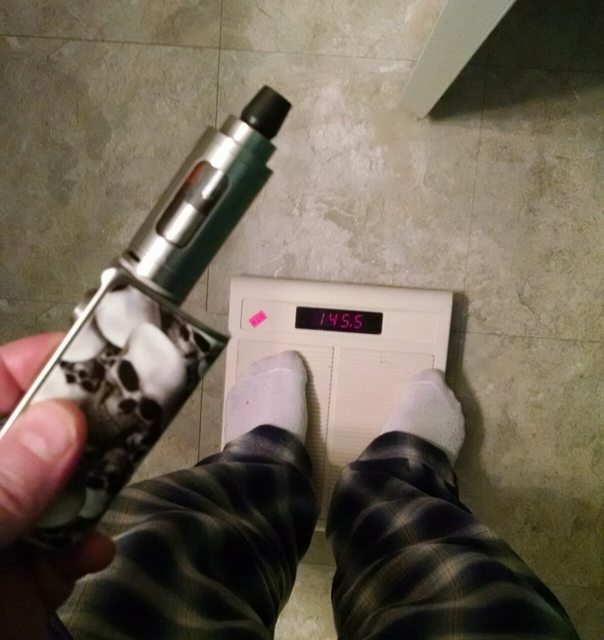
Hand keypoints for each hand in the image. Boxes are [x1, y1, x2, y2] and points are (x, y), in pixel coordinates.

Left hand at [0, 333, 114, 638]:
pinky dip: (88, 545)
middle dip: (88, 426)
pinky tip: (92, 554)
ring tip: (113, 489)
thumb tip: (64, 424)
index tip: (102, 354)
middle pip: (43, 432)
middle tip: (135, 417)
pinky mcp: (26, 575)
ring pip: (65, 485)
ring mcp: (4, 529)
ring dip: (96, 487)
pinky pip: (69, 545)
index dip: (43, 364)